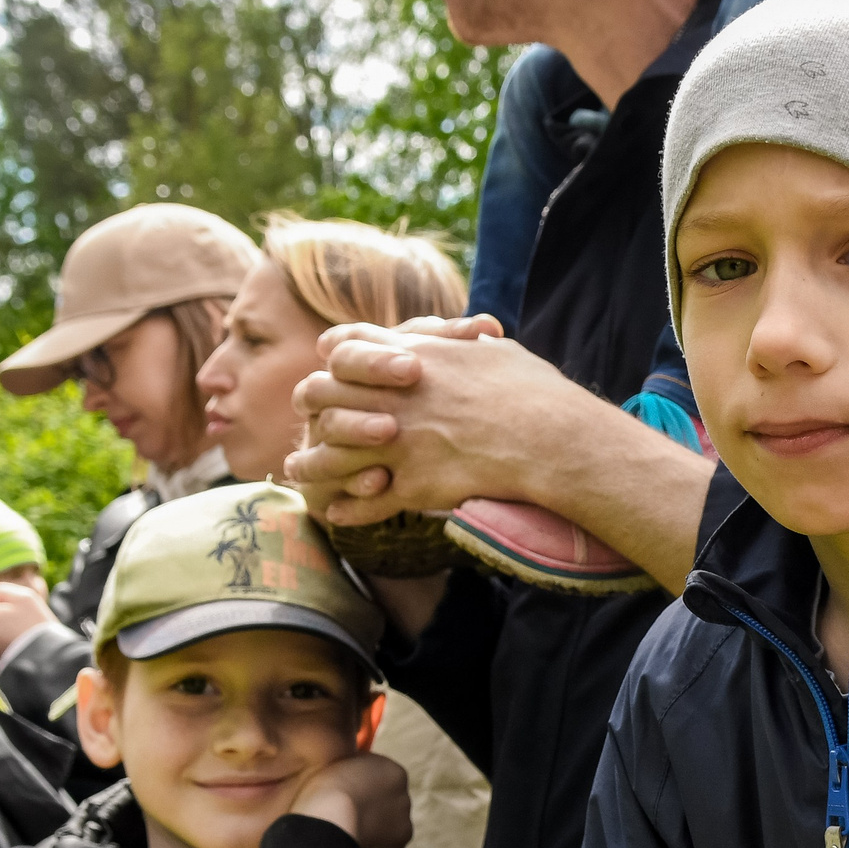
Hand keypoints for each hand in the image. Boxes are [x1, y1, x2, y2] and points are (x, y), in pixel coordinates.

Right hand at [287, 752, 412, 847]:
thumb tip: (352, 760)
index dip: (362, 783)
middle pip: (388, 803)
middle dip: (372, 808)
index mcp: (395, 774)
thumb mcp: (336, 763)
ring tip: (344, 834)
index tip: (346, 789)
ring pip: (388, 830)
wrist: (324, 832)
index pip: (383, 775)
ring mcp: (403, 831)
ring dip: (373, 832)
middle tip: (346, 813)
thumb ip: (353, 762)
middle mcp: (405, 802)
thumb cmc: (323, 793)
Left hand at [288, 322, 581, 526]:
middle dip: (313, 403)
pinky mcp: (411, 484)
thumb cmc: (535, 392)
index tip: (330, 363)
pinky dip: (346, 508)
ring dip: (311, 462)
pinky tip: (334, 511)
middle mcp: (394, 396)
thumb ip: (465, 345)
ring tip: (297, 469)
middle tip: (312, 415)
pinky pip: (364, 500)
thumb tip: (469, 336)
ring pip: (330, 452)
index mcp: (413, 356)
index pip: (347, 344)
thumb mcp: (494, 352)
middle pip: (322, 393)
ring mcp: (398, 442)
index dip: (335, 355)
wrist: (551, 438)